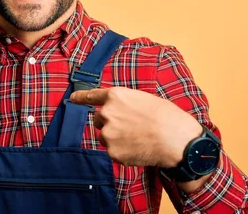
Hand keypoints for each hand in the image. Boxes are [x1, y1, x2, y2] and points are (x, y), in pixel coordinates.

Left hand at [70, 87, 202, 167]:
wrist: (175, 139)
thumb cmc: (166, 117)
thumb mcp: (143, 99)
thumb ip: (125, 104)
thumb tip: (119, 113)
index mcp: (116, 96)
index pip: (92, 95)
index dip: (81, 97)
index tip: (72, 99)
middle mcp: (107, 113)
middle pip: (99, 119)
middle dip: (110, 123)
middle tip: (130, 127)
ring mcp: (108, 133)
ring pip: (105, 137)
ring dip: (116, 138)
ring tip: (138, 138)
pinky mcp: (112, 152)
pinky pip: (113, 151)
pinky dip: (123, 152)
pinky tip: (139, 149)